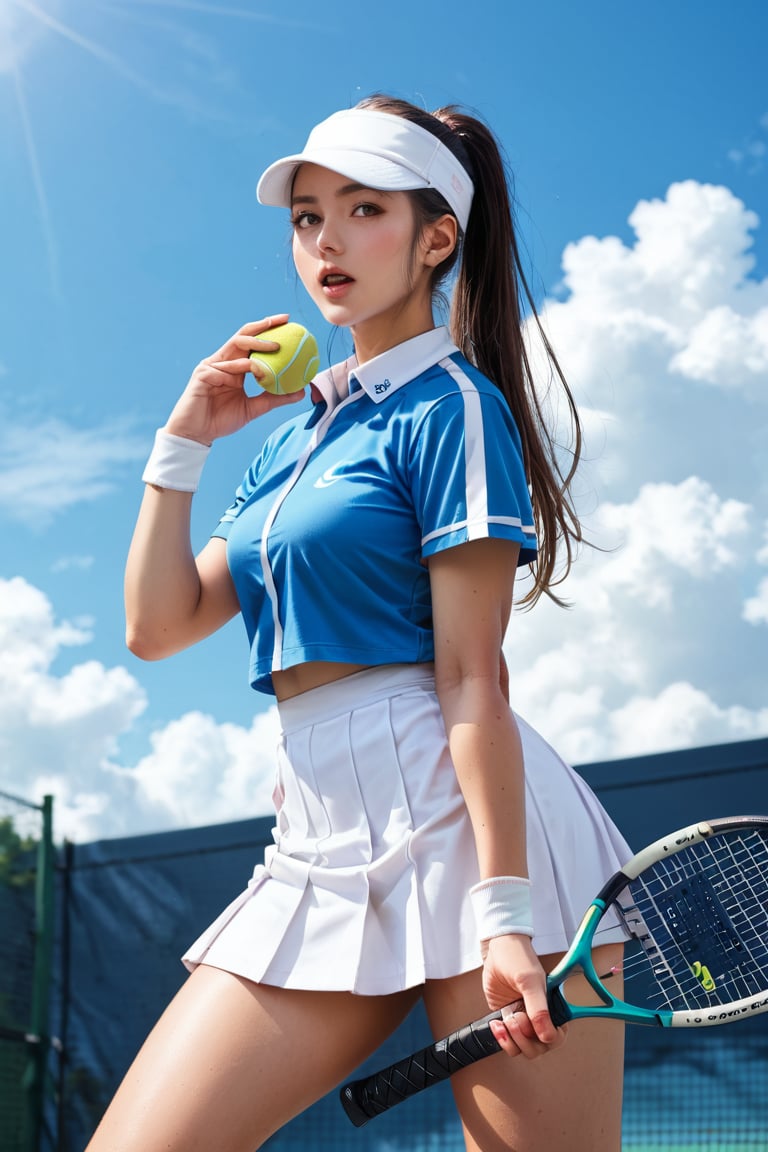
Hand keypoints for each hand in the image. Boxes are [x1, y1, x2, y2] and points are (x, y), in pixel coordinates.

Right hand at [164, 315, 305, 444]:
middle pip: (243, 336)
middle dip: (263, 326)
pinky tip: (252, 371)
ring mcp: (211, 366)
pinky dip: (238, 369)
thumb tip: (300, 392)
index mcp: (234, 368)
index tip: (287, 323)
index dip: (267, 331)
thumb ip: (273, 398)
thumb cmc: (221, 420)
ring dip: (256, 345)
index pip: (252, 344)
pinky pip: (223, 368)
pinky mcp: (202, 374)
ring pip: (234, 346)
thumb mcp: (253, 409)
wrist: (197, 434)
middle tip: (282, 322)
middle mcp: (223, 362)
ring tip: (275, 347)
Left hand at [482, 933, 566, 1059]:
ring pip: (523, 1048)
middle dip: (525, 1038)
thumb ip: (539, 1009)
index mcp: (553, 1008)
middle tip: (515, 1017)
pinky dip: (502, 1038)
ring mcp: (523, 1020)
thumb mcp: (530, 982)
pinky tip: (496, 1024)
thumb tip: (547, 1035)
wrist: (496, 949)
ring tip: (506, 1019)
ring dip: (512, 1039)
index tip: (532, 1024)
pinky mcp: (507, 1019)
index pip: (556, 1037)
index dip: (545, 1037)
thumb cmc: (517, 958)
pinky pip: (508, 1041)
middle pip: (538, 1048)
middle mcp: (539, 1017)